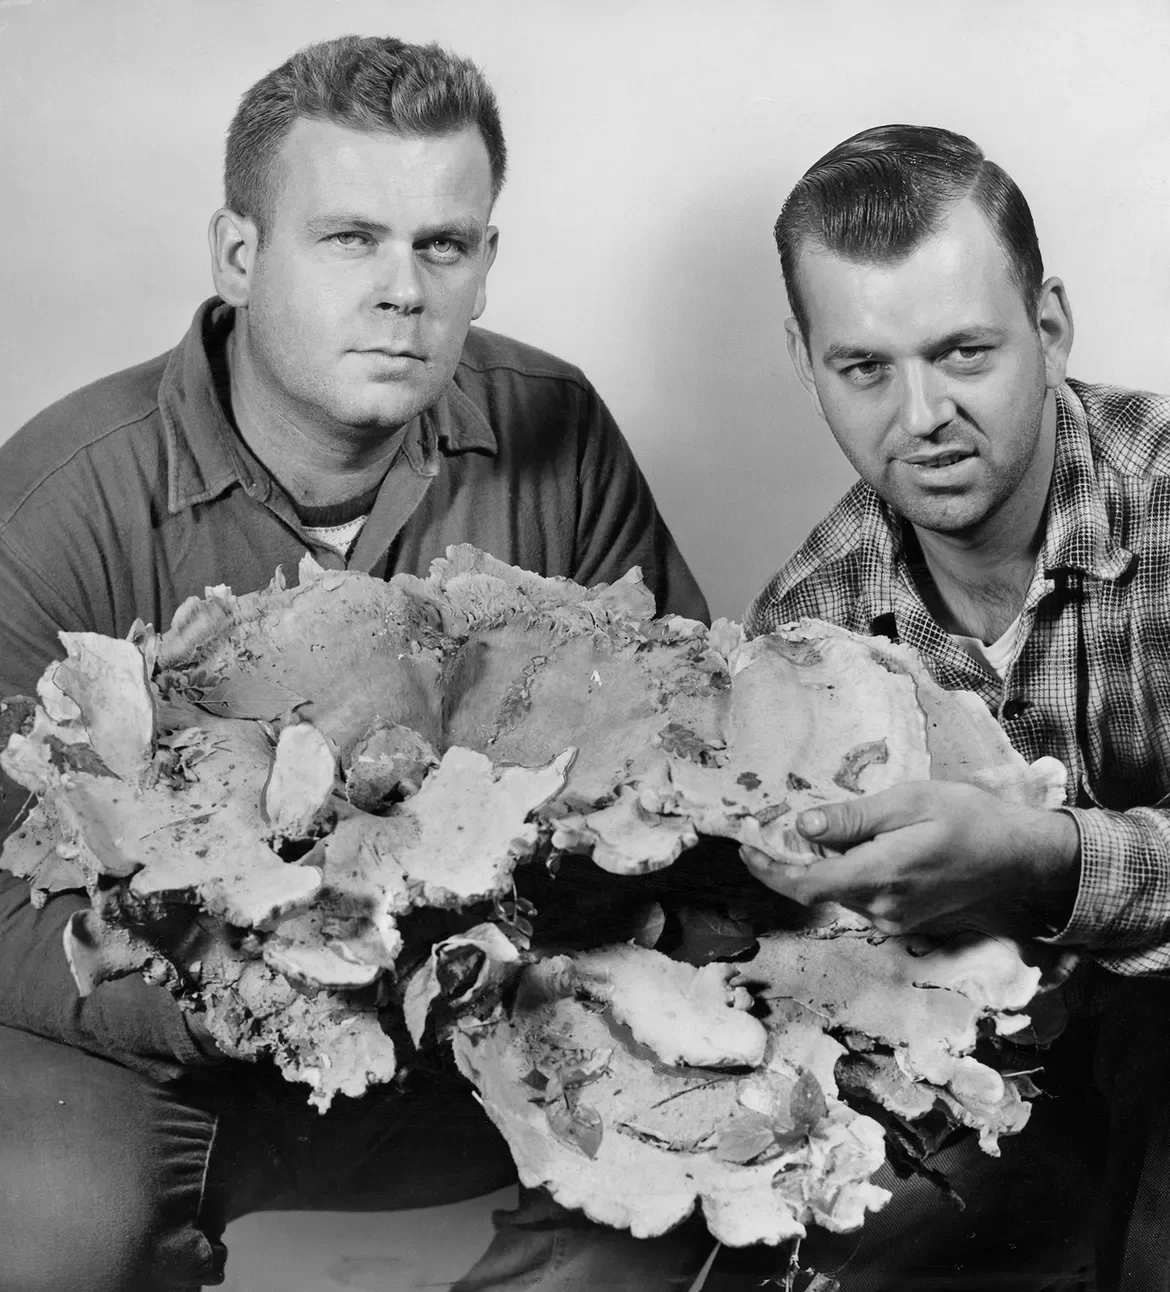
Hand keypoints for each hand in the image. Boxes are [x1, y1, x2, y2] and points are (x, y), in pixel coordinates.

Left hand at [740, 780, 1080, 936]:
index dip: (769, 868)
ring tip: (802, 831)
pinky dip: (841, 873)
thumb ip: (853, 818)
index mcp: (879, 876)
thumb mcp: (908, 802)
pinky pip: (858, 896)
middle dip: (786, 862)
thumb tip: (802, 824)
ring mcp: (893, 919)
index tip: (746, 845)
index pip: (805, 884)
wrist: (1018, 856)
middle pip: (816, 889)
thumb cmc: (967, 818)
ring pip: (836, 892)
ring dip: (814, 866)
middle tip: (765, 830)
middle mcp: (881, 908)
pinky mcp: (903, 920)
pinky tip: (845, 847)